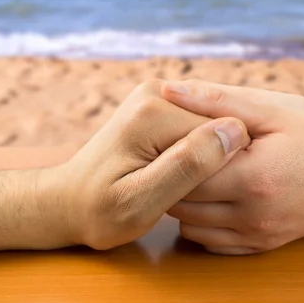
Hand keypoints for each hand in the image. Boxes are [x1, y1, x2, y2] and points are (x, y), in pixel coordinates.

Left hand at [39, 80, 249, 250]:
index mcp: (153, 111)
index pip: (221, 130)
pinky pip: (196, 129)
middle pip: (215, 125)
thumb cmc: (101, 211)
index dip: (224, 167)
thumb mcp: (142, 200)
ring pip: (209, 128)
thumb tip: (232, 131)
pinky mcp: (160, 107)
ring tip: (176, 186)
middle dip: (211, 162)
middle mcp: (157, 91)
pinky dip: (194, 154)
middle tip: (182, 193)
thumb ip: (187, 166)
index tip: (200, 194)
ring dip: (204, 160)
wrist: (70, 200)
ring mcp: (158, 96)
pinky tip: (175, 175)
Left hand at [162, 80, 303, 253]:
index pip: (183, 174)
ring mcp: (257, 235)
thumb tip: (168, 88)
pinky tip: (207, 199)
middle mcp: (251, 214)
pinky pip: (212, 244)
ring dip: (182, 203)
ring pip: (191, 228)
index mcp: (251, 178)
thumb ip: (216, 101)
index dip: (166, 154)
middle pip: (183, 204)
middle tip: (167, 155)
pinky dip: (200, 224)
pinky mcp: (263, 245)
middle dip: (170, 178)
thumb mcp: (271, 111)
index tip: (161, 137)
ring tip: (186, 174)